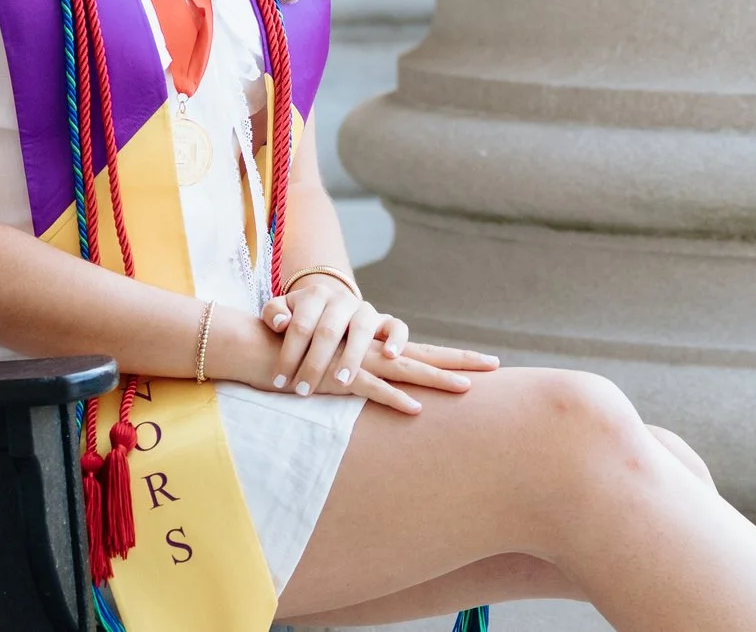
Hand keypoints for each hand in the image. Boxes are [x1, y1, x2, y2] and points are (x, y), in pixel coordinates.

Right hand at [261, 279, 499, 412]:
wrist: (261, 345)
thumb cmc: (295, 356)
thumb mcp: (330, 364)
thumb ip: (351, 372)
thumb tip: (370, 386)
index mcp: (373, 347)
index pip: (418, 349)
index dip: (450, 357)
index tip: (481, 362)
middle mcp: (371, 350)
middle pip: (424, 355)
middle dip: (460, 361)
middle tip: (495, 365)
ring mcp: (357, 362)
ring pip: (405, 370)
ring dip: (436, 381)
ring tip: (467, 390)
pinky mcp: (338, 378)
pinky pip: (371, 389)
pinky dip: (394, 399)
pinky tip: (417, 409)